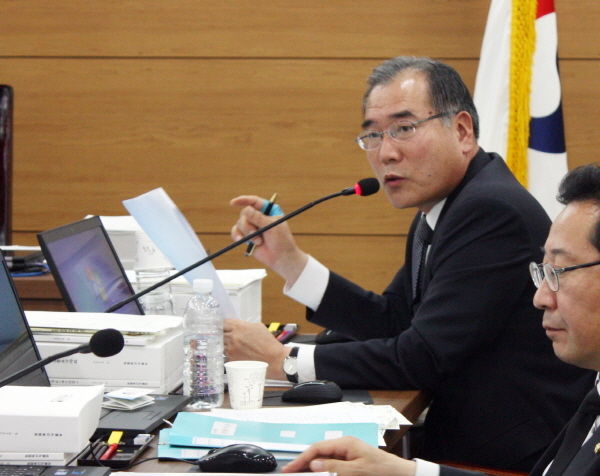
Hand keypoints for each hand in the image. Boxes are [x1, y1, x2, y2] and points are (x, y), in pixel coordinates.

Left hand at [223, 318, 289, 379]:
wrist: (273, 359)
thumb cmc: (268, 343)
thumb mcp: (258, 327)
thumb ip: (245, 325)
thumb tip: (237, 326)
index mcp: (239, 327)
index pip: (223, 323)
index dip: (223, 324)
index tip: (223, 326)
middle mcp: (232, 337)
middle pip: (219, 333)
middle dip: (222, 334)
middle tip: (226, 336)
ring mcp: (231, 349)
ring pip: (221, 344)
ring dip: (224, 344)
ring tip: (232, 346)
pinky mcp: (232, 360)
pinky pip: (225, 354)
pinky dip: (228, 354)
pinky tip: (235, 354)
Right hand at [230, 195, 307, 284]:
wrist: (280, 257)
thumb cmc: (281, 240)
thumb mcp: (272, 227)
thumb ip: (258, 218)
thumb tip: (246, 210)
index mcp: (268, 210)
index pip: (254, 201)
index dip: (243, 200)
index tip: (233, 203)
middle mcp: (259, 216)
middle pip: (244, 213)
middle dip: (248, 225)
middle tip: (256, 234)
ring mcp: (252, 226)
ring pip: (240, 223)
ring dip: (247, 233)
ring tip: (258, 242)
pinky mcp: (246, 236)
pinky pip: (235, 231)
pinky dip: (237, 236)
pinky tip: (241, 241)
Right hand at [282, 436, 415, 475]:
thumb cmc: (383, 471)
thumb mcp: (357, 471)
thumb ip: (334, 468)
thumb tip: (313, 465)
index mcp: (345, 443)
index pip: (317, 449)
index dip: (301, 459)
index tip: (289, 469)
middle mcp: (345, 448)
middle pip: (319, 455)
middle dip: (304, 465)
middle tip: (290, 474)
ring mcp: (349, 457)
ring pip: (325, 463)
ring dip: (314, 471)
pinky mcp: (352, 466)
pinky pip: (334, 469)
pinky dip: (325, 473)